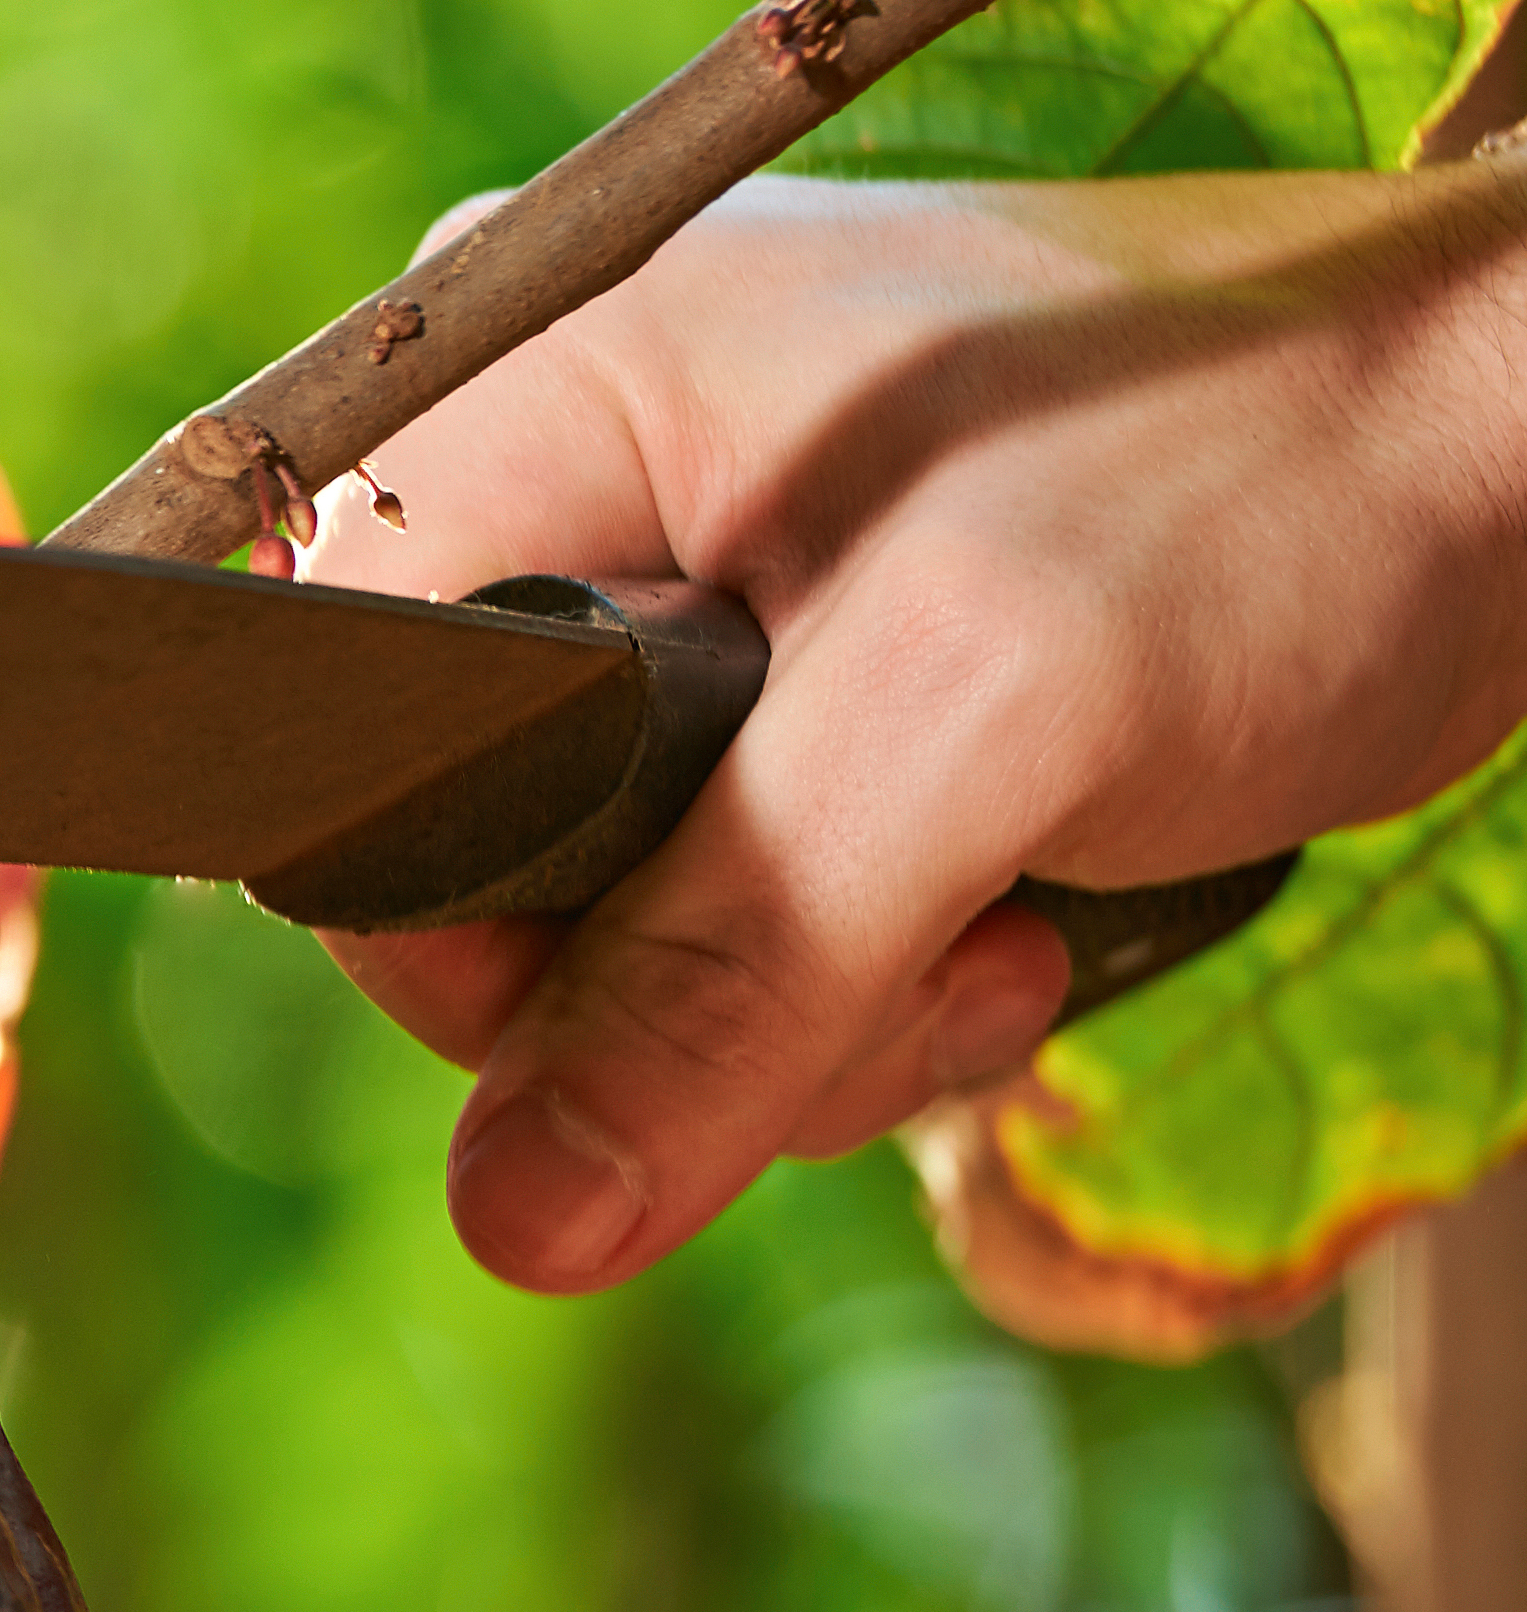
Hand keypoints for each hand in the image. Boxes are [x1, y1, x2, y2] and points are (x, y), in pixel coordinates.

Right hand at [292, 168, 1526, 1291]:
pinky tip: (1015, 913)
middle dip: (693, 986)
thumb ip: (729, 966)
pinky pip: (720, 907)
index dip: (481, 927)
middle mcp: (557, 464)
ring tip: (1008, 921)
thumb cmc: (1273, 479)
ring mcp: (667, 577)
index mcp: (523, 382)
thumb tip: (516, 1229)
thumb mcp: (984, 721)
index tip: (715, 972)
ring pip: (602, 927)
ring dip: (807, 1007)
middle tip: (930, 945)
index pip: (337, 744)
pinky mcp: (784, 680)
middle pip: (466, 863)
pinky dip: (864, 971)